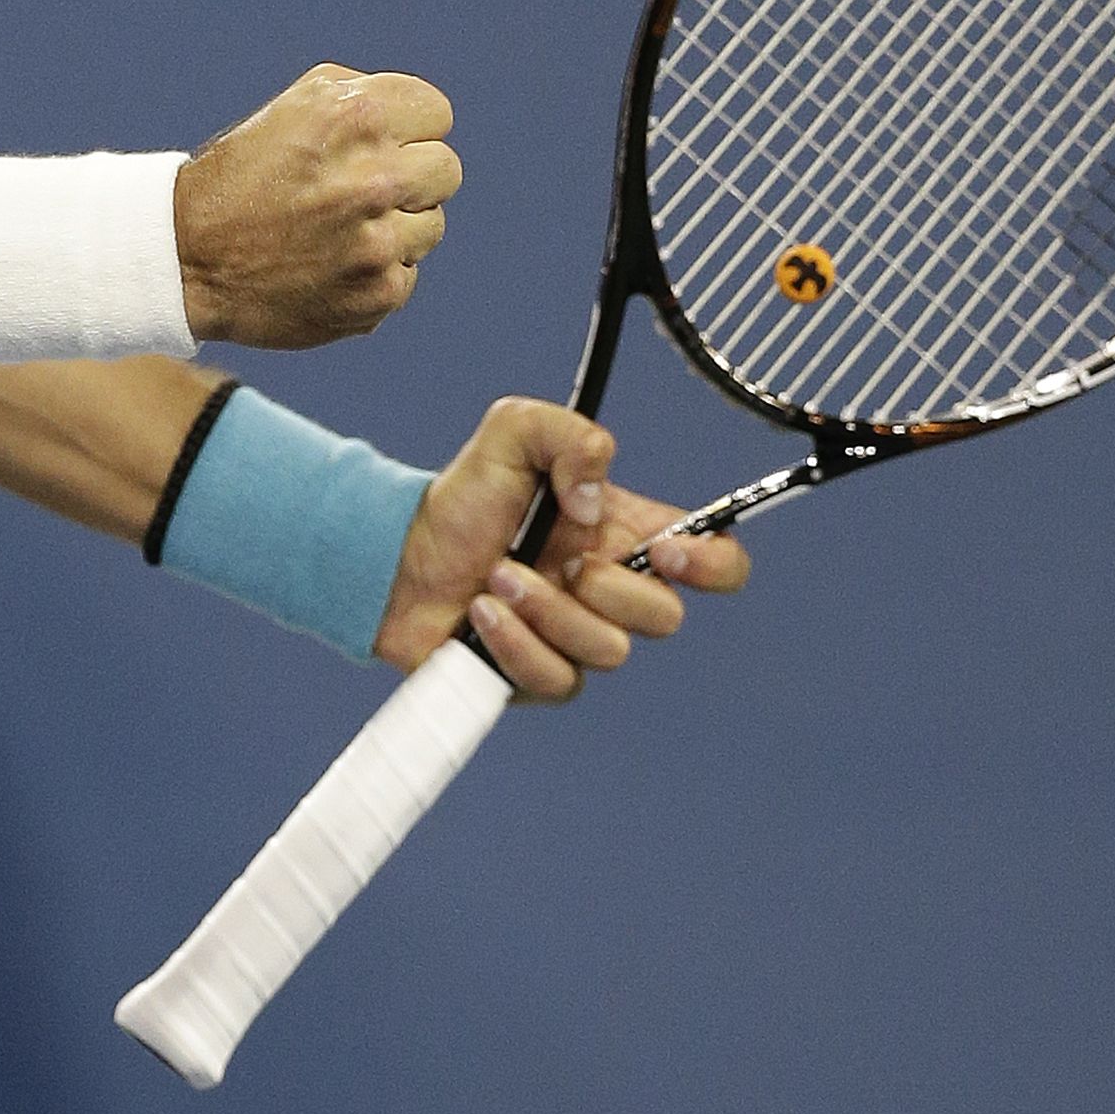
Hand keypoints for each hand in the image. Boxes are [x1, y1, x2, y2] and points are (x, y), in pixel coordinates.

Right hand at [173, 63, 461, 350]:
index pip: (437, 114)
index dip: (409, 128)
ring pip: (432, 225)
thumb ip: (363, 97)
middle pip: (445, 169)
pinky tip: (332, 266)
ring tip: (340, 230)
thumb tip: (421, 116)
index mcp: (355, 117)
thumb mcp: (295, 107)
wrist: (187, 258)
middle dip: (410, 177)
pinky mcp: (379, 294)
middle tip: (363, 190)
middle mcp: (373, 176)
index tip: (380, 145)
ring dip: (395, 227)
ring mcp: (379, 241)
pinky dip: (376, 273)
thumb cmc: (242, 174)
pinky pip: (407, 274)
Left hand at [373, 397, 749, 700]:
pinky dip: (516, 643)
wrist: (399, 554)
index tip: (665, 550)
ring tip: (497, 575)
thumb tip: (595, 503)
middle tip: (562, 558)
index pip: (715, 561)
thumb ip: (572, 438)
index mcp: (625, 532)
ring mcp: (579, 639)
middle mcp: (611, 591)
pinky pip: (558, 681)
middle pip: (666, 618)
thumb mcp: (514, 432)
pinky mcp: (542, 677)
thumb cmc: (463, 497)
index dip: (713, 564)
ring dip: (547, 609)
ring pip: (608, 651)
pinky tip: (482, 612)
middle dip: (612, 589)